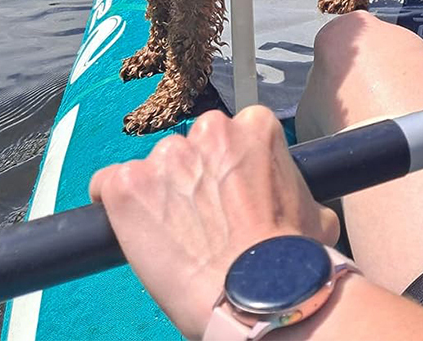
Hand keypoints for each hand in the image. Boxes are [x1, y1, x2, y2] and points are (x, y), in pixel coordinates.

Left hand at [89, 105, 339, 338]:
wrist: (259, 296)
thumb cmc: (292, 261)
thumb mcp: (314, 213)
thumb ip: (294, 191)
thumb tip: (301, 210)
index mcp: (255, 127)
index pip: (232, 134)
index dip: (227, 168)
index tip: (229, 197)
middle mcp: (210, 129)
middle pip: (190, 147)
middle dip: (193, 177)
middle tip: (202, 220)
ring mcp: (166, 155)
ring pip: (154, 168)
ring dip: (159, 194)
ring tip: (174, 237)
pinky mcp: (129, 184)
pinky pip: (108, 184)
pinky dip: (116, 204)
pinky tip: (131, 229)